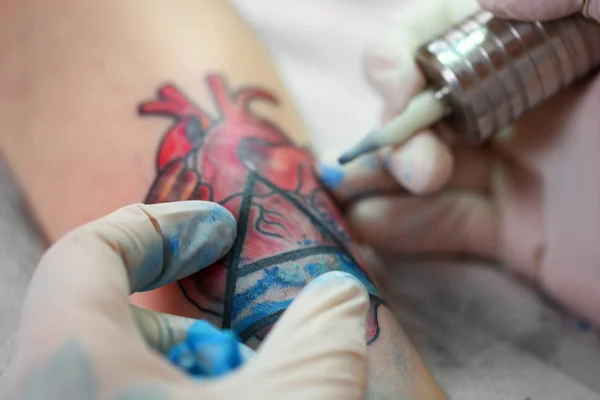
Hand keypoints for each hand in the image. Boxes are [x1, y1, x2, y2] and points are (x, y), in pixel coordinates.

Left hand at [7, 201, 370, 398]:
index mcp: (72, 367)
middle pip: (112, 316)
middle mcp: (51, 395)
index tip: (220, 227)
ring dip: (200, 369)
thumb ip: (323, 334)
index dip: (160, 225)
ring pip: (126, 370)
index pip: (87, 253)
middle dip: (196, 319)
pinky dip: (188, 395)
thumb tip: (341, 294)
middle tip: (251, 339)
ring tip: (255, 387)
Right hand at [320, 0, 599, 325]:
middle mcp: (523, 100)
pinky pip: (443, 225)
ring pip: (422, 160)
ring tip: (359, 197)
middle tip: (418, 164)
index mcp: (547, 44)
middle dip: (396, 123)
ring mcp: (515, 168)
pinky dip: (399, 226)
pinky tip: (367, 226)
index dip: (404, 49)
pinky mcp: (513, 231)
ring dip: (382, 175)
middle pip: (421, 98)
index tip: (400, 81)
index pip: (446, 29)